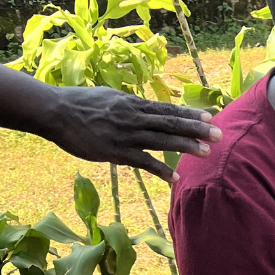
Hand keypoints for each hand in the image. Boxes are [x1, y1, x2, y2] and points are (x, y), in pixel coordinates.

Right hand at [46, 86, 219, 181]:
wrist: (54, 111)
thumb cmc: (80, 103)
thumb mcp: (110, 97)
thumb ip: (130, 104)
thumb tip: (145, 107)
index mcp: (134, 104)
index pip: (168, 109)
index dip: (190, 114)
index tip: (211, 117)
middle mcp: (134, 117)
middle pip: (171, 123)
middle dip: (197, 129)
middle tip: (219, 134)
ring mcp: (125, 135)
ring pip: (162, 140)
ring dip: (186, 146)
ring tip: (206, 153)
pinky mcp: (115, 151)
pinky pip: (142, 162)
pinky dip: (160, 170)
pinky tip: (175, 178)